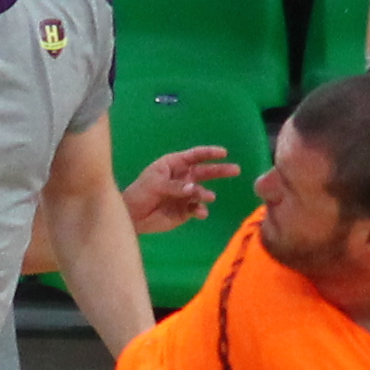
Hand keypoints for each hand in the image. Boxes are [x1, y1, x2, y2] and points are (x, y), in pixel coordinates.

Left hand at [121, 144, 238, 237]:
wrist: (133, 216)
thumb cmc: (140, 192)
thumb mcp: (156, 184)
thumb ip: (175, 186)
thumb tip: (194, 189)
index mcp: (175, 164)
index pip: (195, 155)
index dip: (209, 153)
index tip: (224, 153)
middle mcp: (183, 177)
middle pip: (205, 172)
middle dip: (220, 170)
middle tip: (236, 170)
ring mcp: (186, 194)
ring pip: (202, 191)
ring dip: (205, 193)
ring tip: (208, 197)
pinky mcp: (185, 211)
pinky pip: (197, 208)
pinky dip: (201, 210)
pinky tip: (200, 213)